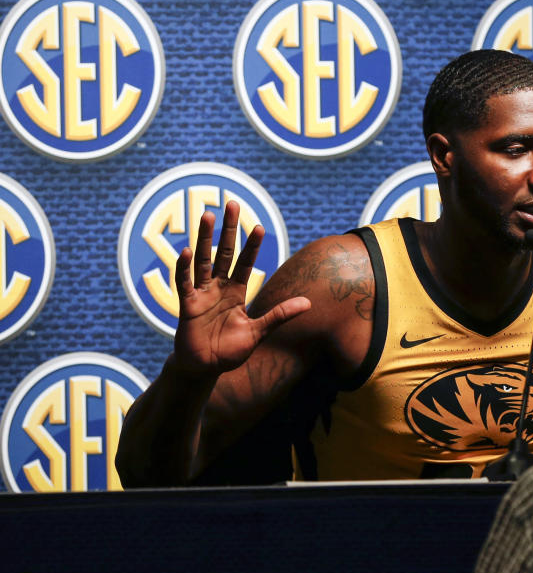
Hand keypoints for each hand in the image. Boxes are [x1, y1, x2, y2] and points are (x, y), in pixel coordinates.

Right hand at [172, 200, 310, 377]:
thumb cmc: (230, 351)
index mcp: (236, 293)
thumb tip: (309, 303)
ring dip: (204, 239)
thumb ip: (279, 315)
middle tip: (231, 203)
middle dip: (227, 229)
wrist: (205, 369)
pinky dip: (184, 269)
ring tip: (206, 216)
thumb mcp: (259, 332)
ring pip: (203, 261)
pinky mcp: (187, 306)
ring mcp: (202, 295)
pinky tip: (186, 252)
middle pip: (223, 252)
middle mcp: (218, 288)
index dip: (252, 246)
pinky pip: (185, 283)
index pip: (246, 263)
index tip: (259, 226)